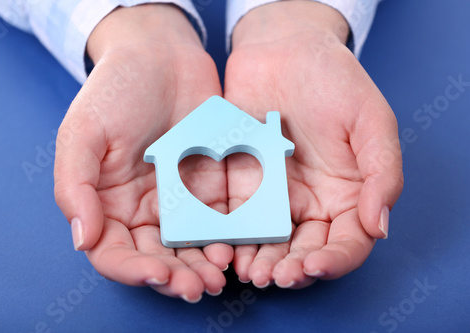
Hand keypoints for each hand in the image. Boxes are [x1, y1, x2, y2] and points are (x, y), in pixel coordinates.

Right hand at [54, 5, 231, 301]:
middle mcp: (142, 209)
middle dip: (175, 278)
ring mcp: (178, 200)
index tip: (156, 273)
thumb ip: (75, 187)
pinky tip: (234, 247)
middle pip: (156, 258)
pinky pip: (218, 220)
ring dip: (201, 267)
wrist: (161, 55)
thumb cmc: (115, 89)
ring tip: (218, 277)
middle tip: (197, 288)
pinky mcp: (209, 187)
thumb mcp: (83, 132)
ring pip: (189, 248)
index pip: (114, 252)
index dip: (132, 270)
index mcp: (106, 203)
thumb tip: (83, 240)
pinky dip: (226, 239)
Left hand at [224, 1, 402, 287]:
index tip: (315, 265)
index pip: (347, 241)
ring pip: (270, 242)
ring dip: (261, 261)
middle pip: (305, 250)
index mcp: (348, 194)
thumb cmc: (335, 80)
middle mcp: (311, 202)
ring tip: (252, 272)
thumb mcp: (372, 121)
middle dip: (291, 269)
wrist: (284, 49)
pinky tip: (228, 249)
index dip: (335, 260)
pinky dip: (233, 237)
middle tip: (275, 277)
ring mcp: (275, 195)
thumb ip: (382, 174)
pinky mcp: (243, 182)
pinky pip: (237, 217)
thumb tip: (379, 226)